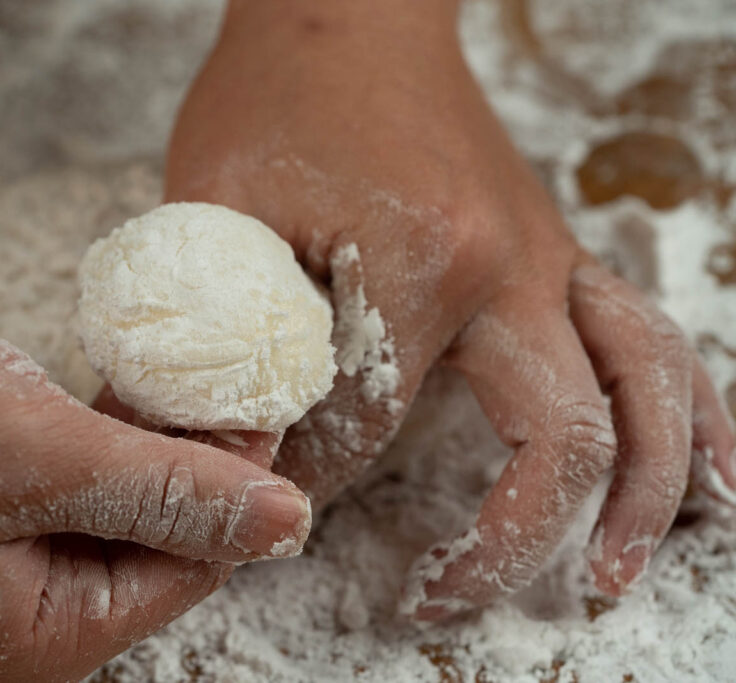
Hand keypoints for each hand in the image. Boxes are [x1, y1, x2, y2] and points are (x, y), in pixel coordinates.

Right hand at [0, 272, 310, 680]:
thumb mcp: (32, 451)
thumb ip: (166, 489)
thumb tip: (286, 519)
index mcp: (37, 640)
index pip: (189, 571)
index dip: (239, 487)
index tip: (264, 402)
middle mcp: (15, 629)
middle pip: (151, 544)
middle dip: (193, 462)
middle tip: (225, 375)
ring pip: (108, 512)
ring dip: (145, 444)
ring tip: (176, 371)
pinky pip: (58, 492)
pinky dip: (92, 441)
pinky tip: (112, 388)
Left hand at [164, 0, 735, 618]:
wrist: (348, 17)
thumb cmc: (277, 98)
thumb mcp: (219, 208)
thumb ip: (222, 338)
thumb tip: (227, 456)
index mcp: (422, 258)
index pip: (367, 430)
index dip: (310, 480)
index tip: (267, 498)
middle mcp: (513, 265)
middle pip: (555, 440)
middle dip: (505, 544)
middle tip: (446, 603)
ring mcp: (550, 257)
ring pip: (641, 396)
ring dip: (638, 501)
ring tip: (604, 579)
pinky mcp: (556, 252)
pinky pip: (649, 340)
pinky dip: (686, 416)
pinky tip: (703, 474)